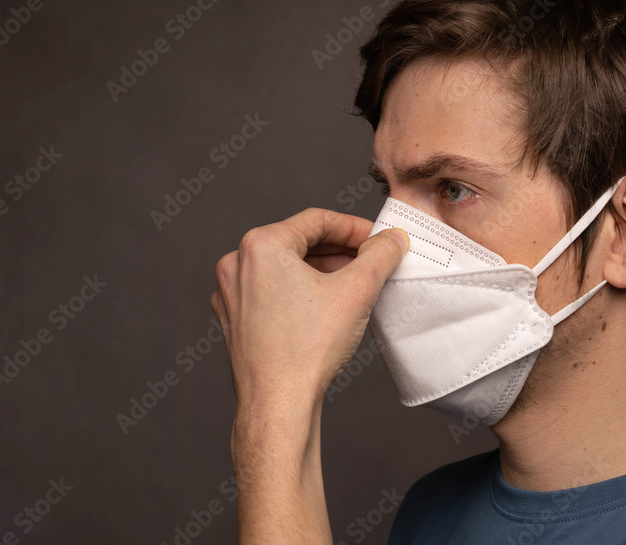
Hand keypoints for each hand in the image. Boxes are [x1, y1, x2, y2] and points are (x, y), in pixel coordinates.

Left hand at [211, 207, 408, 419]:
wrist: (278, 406)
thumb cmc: (307, 350)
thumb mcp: (357, 291)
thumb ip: (380, 255)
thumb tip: (393, 240)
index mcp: (260, 245)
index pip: (317, 220)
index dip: (355, 228)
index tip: (379, 240)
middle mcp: (237, 263)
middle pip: (300, 242)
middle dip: (340, 251)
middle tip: (372, 263)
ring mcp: (232, 293)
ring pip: (286, 267)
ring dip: (322, 271)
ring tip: (354, 286)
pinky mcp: (234, 318)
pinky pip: (272, 291)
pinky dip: (300, 292)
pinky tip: (327, 309)